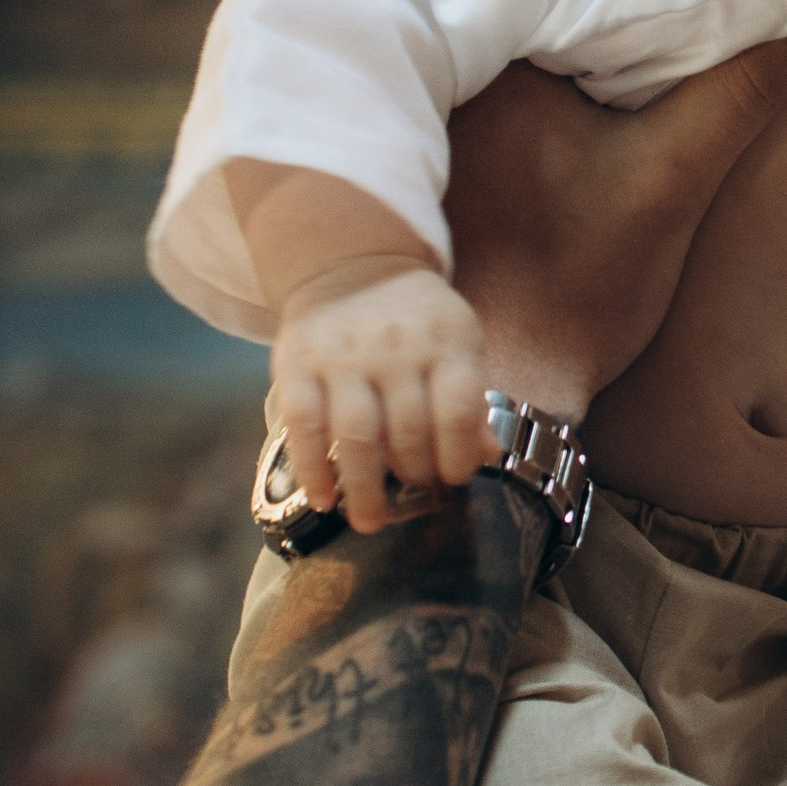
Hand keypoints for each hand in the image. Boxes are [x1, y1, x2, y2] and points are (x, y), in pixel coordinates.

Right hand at [272, 260, 489, 533]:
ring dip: (364, 488)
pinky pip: (304, 426)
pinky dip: (313, 469)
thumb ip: (469, 400)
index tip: (453, 479)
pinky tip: (323, 498)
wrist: (351, 265)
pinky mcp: (297, 363)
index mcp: (446, 340)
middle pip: (408, 430)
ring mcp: (343, 355)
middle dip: (414, 475)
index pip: (458, 410)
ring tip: (369, 520)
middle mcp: (395, 347)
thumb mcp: (455, 344)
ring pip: (357, 435)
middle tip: (413, 494)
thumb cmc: (415, 320)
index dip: (458, 455)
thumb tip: (489, 457)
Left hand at [444, 33, 786, 415]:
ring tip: (647, 38)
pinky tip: (594, 108)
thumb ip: (738, 93)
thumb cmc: (576, 286)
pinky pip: (506, 97)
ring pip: (526, 56)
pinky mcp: (444, 167)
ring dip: (579, 51)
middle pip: (546, 15)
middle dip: (606, 8)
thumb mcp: (672, 178)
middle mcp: (448, 86)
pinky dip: (551, 94)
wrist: (507, 388)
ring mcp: (438, 128)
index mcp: (492, 68)